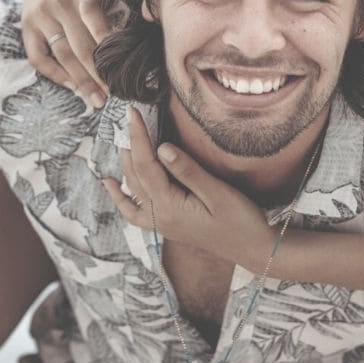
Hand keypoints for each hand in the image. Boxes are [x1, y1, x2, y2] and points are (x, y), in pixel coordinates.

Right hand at [22, 0, 114, 108]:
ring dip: (79, 81)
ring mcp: (40, 15)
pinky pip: (37, 56)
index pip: (95, 22)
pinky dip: (53, 73)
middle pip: (79, 47)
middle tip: (113, 96)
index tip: (121, 70)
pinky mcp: (27, 23)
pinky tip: (70, 86)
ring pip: (61, 55)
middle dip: (97, 75)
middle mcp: (59, 5)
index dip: (107, 47)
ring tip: (96, 99)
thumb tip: (154, 13)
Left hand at [101, 106, 269, 265]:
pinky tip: (111, 184)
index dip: (138, 136)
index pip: (146, 165)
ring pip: (131, 190)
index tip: (132, 112)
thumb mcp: (218, 193)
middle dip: (129, 144)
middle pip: (134, 175)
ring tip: (123, 140)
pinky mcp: (166, 225)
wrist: (252, 249)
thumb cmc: (241, 221)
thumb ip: (188, 171)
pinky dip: (120, 197)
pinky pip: (134, 212)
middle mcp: (159, 217)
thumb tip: (162, 148)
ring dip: (124, 164)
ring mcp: (161, 223)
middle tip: (128, 117)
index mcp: (170, 207)